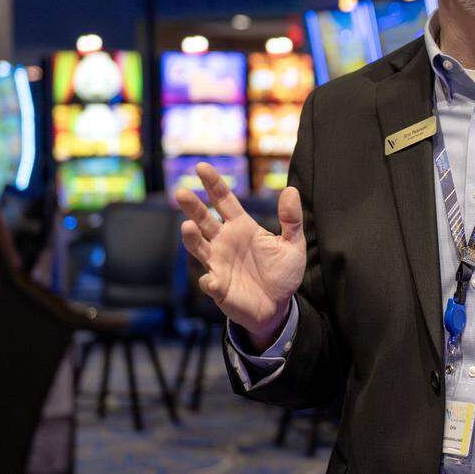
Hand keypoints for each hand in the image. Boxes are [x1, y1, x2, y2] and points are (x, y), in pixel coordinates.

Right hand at [179, 163, 305, 349]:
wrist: (278, 307)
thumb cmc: (282, 273)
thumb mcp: (292, 245)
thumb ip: (292, 219)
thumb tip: (291, 189)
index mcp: (241, 226)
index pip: (223, 200)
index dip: (212, 184)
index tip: (201, 166)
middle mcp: (224, 241)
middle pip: (204, 219)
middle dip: (192, 206)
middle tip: (182, 192)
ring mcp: (218, 264)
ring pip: (199, 247)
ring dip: (192, 238)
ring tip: (187, 227)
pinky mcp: (219, 287)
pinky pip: (210, 282)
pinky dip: (209, 280)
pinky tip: (212, 279)